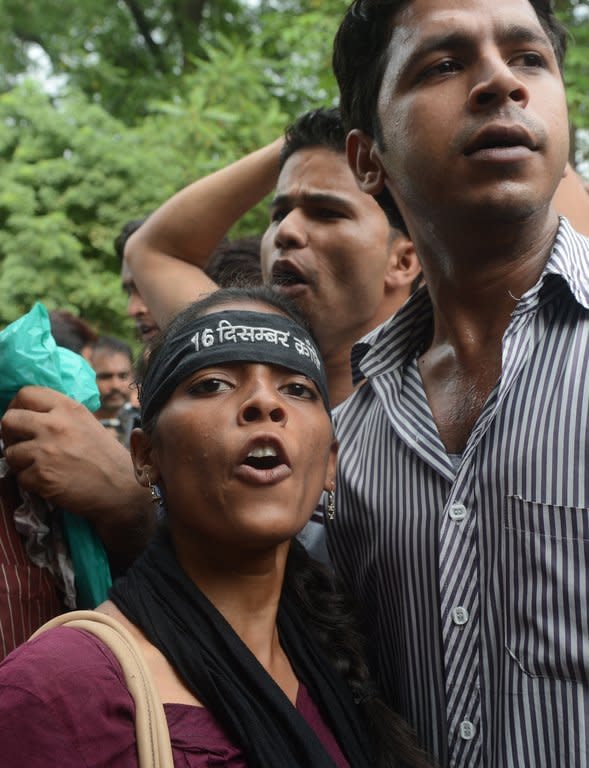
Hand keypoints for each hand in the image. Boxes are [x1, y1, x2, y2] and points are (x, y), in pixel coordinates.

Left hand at [1, 386, 153, 565]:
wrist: (121, 488)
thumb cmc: (106, 457)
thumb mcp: (86, 423)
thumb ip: (60, 416)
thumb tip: (30, 415)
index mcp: (68, 408)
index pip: (26, 393)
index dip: (17, 406)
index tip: (21, 419)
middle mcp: (54, 425)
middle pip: (9, 420)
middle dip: (10, 434)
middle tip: (21, 444)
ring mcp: (46, 451)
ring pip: (9, 452)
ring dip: (20, 462)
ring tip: (41, 467)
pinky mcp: (41, 476)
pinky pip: (19, 477)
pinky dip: (31, 482)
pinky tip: (50, 482)